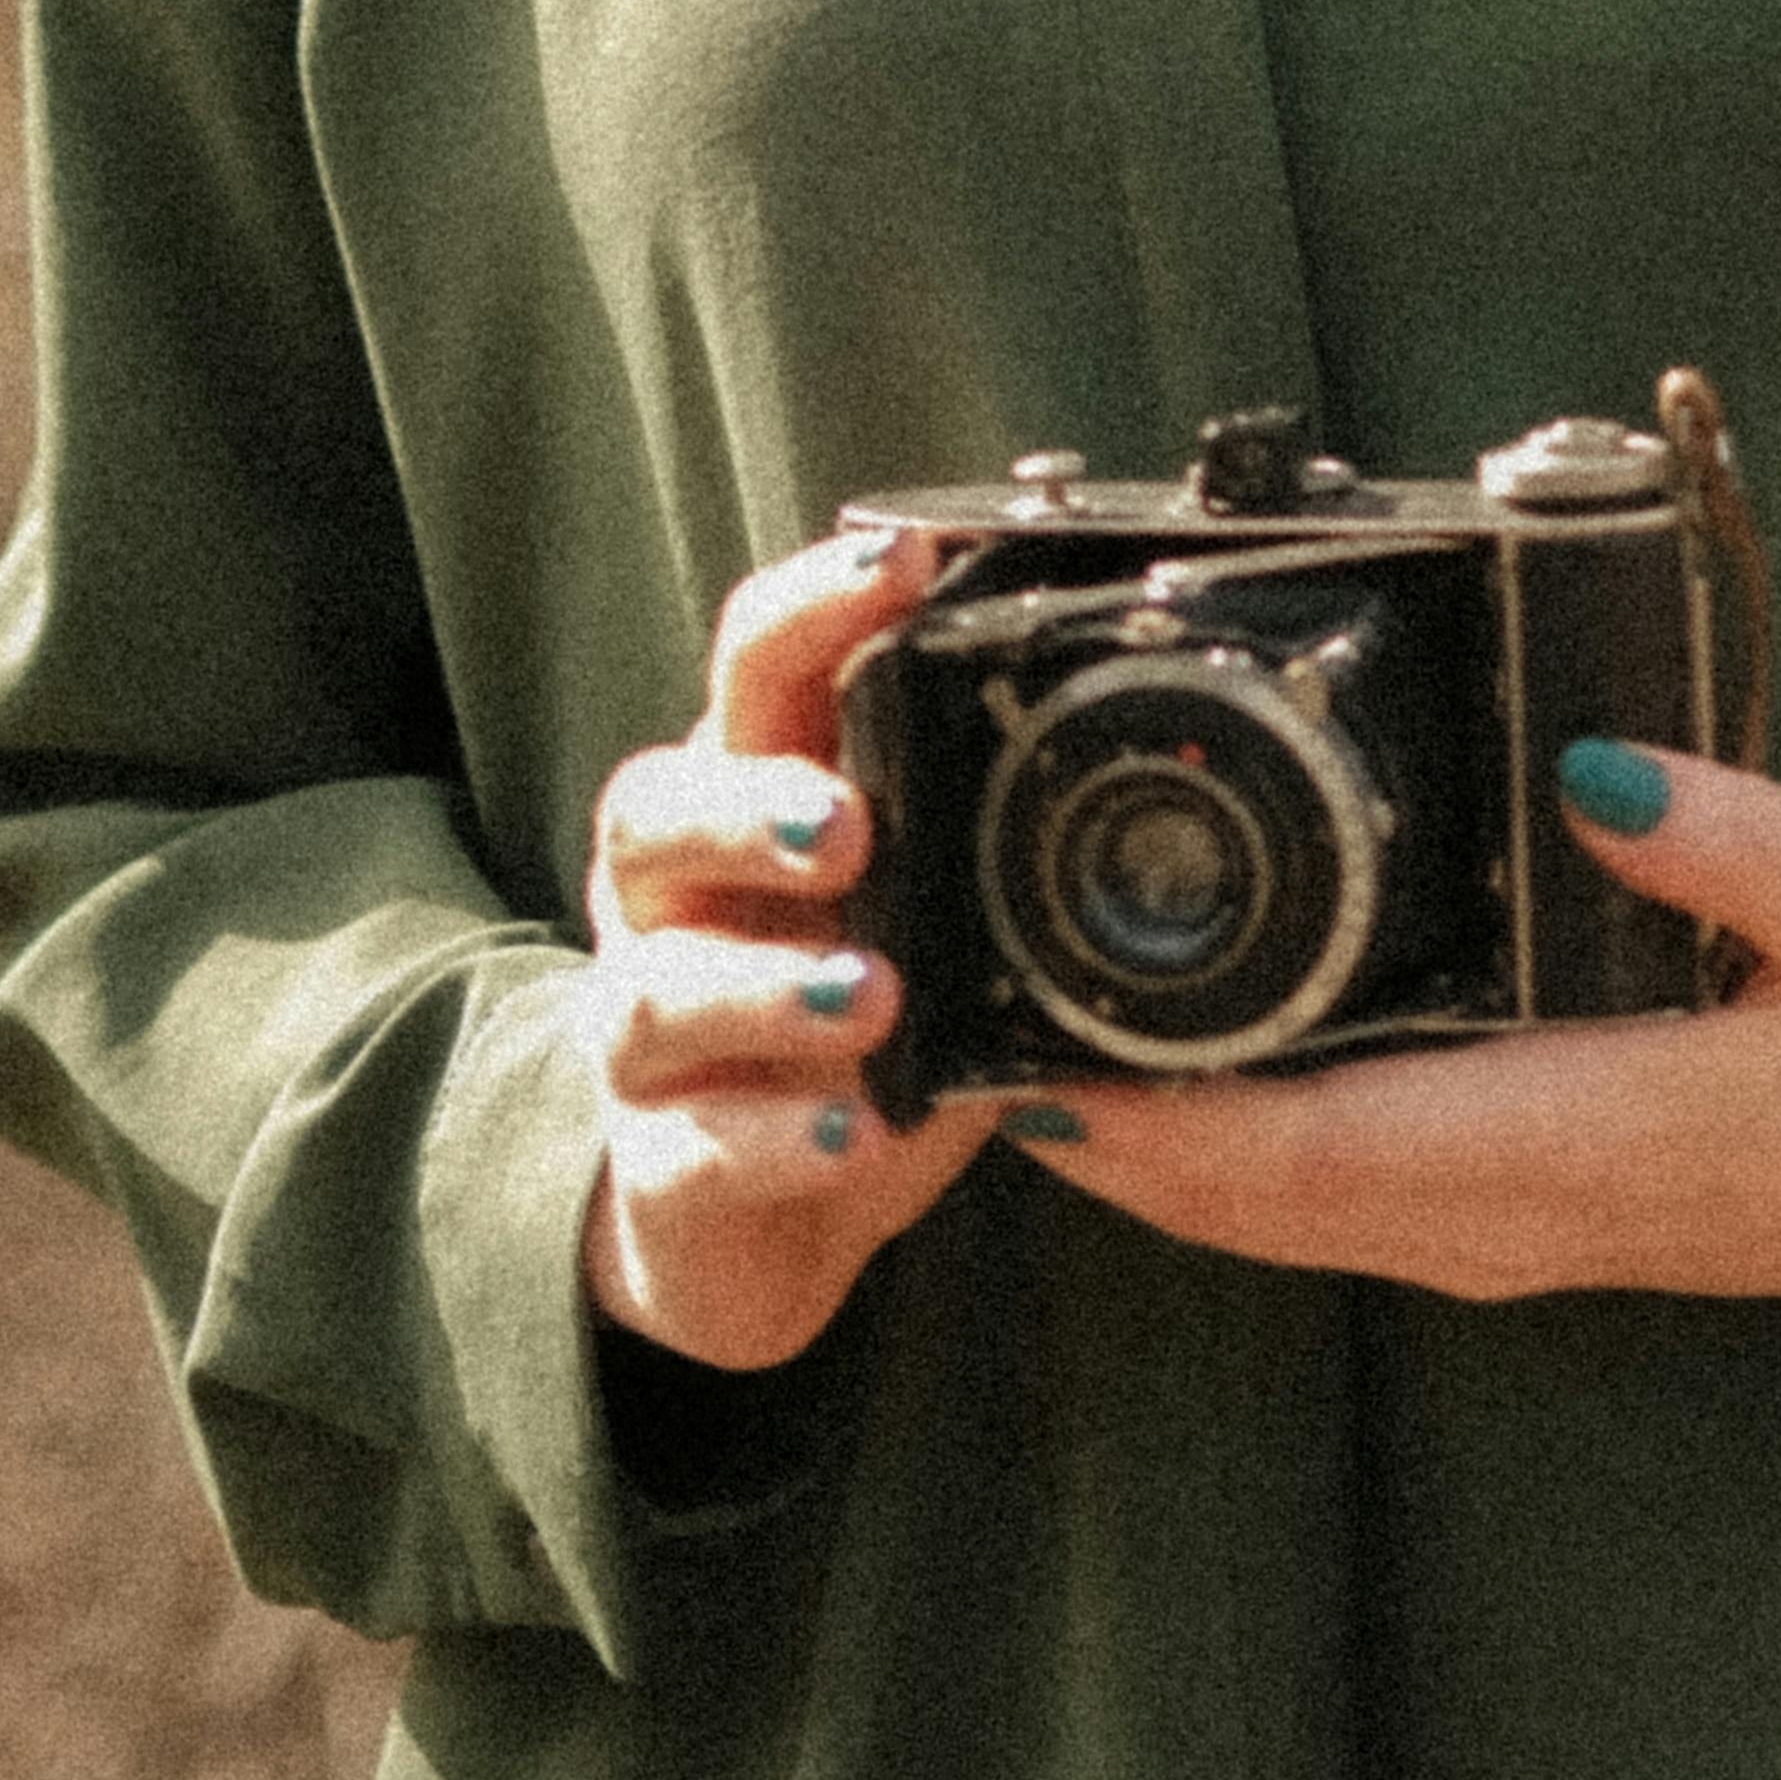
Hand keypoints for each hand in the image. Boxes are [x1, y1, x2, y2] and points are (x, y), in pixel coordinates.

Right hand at [576, 522, 983, 1371]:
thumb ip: (980, 827)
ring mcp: (647, 1036)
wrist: (745, 1218)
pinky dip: (773, 1136)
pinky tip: (853, 1130)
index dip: (809, 607)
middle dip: (746, 805)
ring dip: (768, 986)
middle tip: (850, 824)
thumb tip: (1133, 730)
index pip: (752, 673)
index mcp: (742, 803)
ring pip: (657, 987)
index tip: (898, 561)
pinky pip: (690, 1147)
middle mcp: (673, 903)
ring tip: (873, 997)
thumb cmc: (845, 1024)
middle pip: (650, 810)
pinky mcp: (656, 1166)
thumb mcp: (923, 908)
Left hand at [1005, 742, 1780, 1315]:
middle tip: (961, 1031)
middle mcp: (1506, 1214)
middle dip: (1097, 1133)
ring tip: (1012, 1045)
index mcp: (1578, 1140)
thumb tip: (1602, 769)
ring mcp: (1494, 1237)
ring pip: (1266, 1218)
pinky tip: (1152, 1089)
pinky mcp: (1496, 1226)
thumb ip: (1739, 840)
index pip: (1324, 1149)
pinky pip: (1316, 1208)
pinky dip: (1213, 1162)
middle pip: (1247, 1199)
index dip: (1164, 1122)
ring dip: (1136, 1155)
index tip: (1041, 1062)